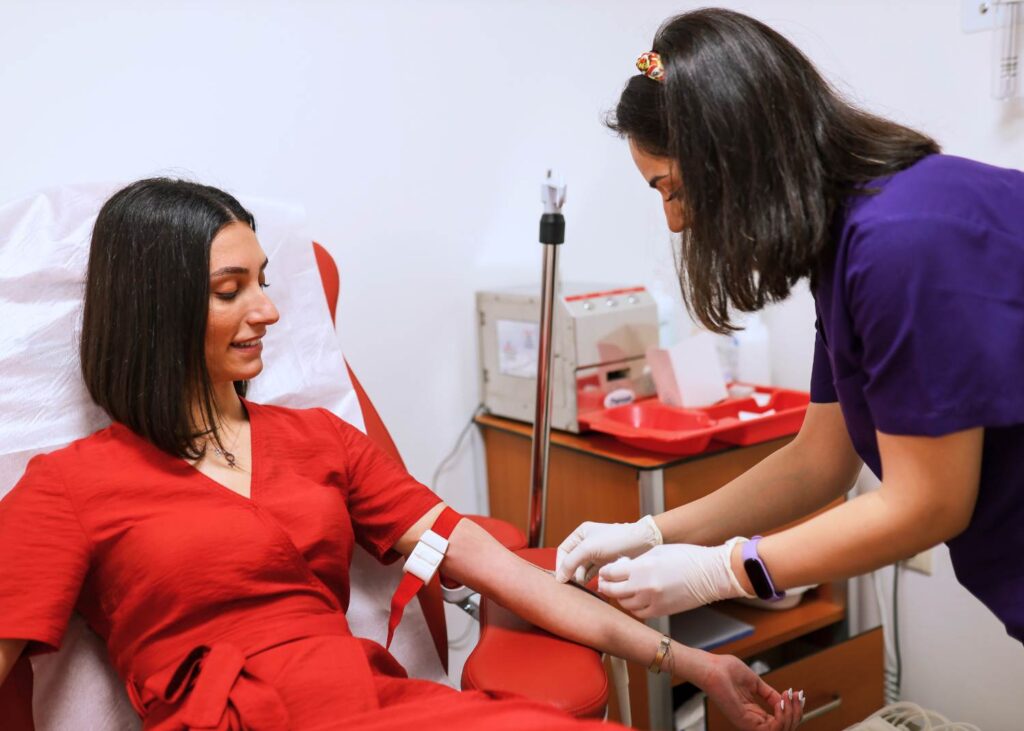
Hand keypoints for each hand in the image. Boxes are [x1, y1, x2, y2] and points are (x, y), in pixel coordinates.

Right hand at [555, 516, 662, 583]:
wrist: (643, 542)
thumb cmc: (616, 540)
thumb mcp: (588, 548)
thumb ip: (571, 562)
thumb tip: (559, 578)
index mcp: (581, 533)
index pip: (563, 551)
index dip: (560, 565)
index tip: (562, 579)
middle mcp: (587, 543)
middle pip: (572, 562)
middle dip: (572, 574)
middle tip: (573, 587)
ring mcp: (597, 553)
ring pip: (583, 570)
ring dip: (582, 579)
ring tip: (584, 588)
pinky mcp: (607, 563)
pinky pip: (594, 574)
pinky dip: (593, 581)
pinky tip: (596, 587)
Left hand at [597, 539, 751, 616]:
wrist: (710, 575)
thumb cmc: (687, 557)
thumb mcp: (657, 551)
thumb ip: (637, 561)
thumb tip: (622, 567)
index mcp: (641, 568)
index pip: (611, 573)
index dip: (605, 572)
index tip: (604, 572)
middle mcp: (644, 587)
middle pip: (613, 590)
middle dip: (606, 586)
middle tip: (604, 583)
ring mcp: (652, 601)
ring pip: (625, 604)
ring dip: (620, 597)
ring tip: (620, 590)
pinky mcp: (661, 612)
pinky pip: (639, 613)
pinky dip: (634, 607)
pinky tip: (635, 600)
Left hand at [701, 654, 803, 730]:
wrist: (710, 667)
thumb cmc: (725, 670)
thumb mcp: (754, 682)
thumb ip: (769, 694)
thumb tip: (784, 700)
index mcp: (753, 713)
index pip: (780, 721)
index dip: (793, 710)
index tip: (799, 694)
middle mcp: (752, 721)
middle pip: (784, 728)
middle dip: (796, 713)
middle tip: (796, 695)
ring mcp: (748, 724)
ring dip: (791, 715)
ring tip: (789, 698)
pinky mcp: (744, 722)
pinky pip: (772, 730)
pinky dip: (782, 718)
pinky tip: (781, 703)